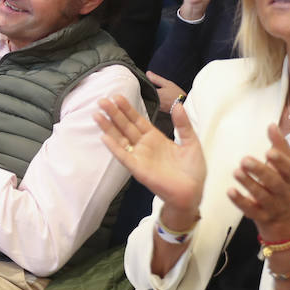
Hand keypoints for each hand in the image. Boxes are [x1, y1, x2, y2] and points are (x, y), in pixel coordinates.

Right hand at [95, 93, 204, 221]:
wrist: (192, 192)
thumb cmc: (193, 171)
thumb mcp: (191, 142)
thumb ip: (183, 124)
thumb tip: (179, 105)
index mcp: (155, 138)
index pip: (137, 120)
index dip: (127, 109)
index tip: (117, 97)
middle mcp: (144, 146)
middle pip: (125, 126)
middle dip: (114, 113)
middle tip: (102, 100)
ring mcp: (139, 157)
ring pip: (120, 139)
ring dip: (108, 127)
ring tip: (97, 114)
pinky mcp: (138, 169)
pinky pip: (123, 156)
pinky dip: (114, 147)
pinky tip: (104, 137)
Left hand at [146, 72, 185, 112]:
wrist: (184, 107)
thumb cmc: (177, 95)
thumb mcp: (167, 84)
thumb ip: (156, 79)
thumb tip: (147, 73)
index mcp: (154, 94)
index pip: (144, 88)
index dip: (143, 85)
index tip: (142, 81)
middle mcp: (153, 101)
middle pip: (145, 95)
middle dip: (145, 90)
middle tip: (146, 86)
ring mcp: (155, 106)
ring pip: (148, 99)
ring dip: (148, 96)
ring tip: (152, 92)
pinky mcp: (159, 110)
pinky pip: (152, 104)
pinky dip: (152, 100)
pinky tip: (157, 98)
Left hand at [228, 123, 289, 241]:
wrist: (285, 223)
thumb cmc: (282, 187)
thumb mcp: (285, 168)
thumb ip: (279, 147)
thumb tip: (272, 125)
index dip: (282, 162)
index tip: (269, 151)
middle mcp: (286, 194)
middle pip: (276, 184)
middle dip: (262, 171)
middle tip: (245, 159)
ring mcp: (274, 207)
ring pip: (263, 197)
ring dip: (249, 184)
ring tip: (236, 171)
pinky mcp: (261, 217)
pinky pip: (251, 210)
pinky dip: (240, 201)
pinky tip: (230, 191)